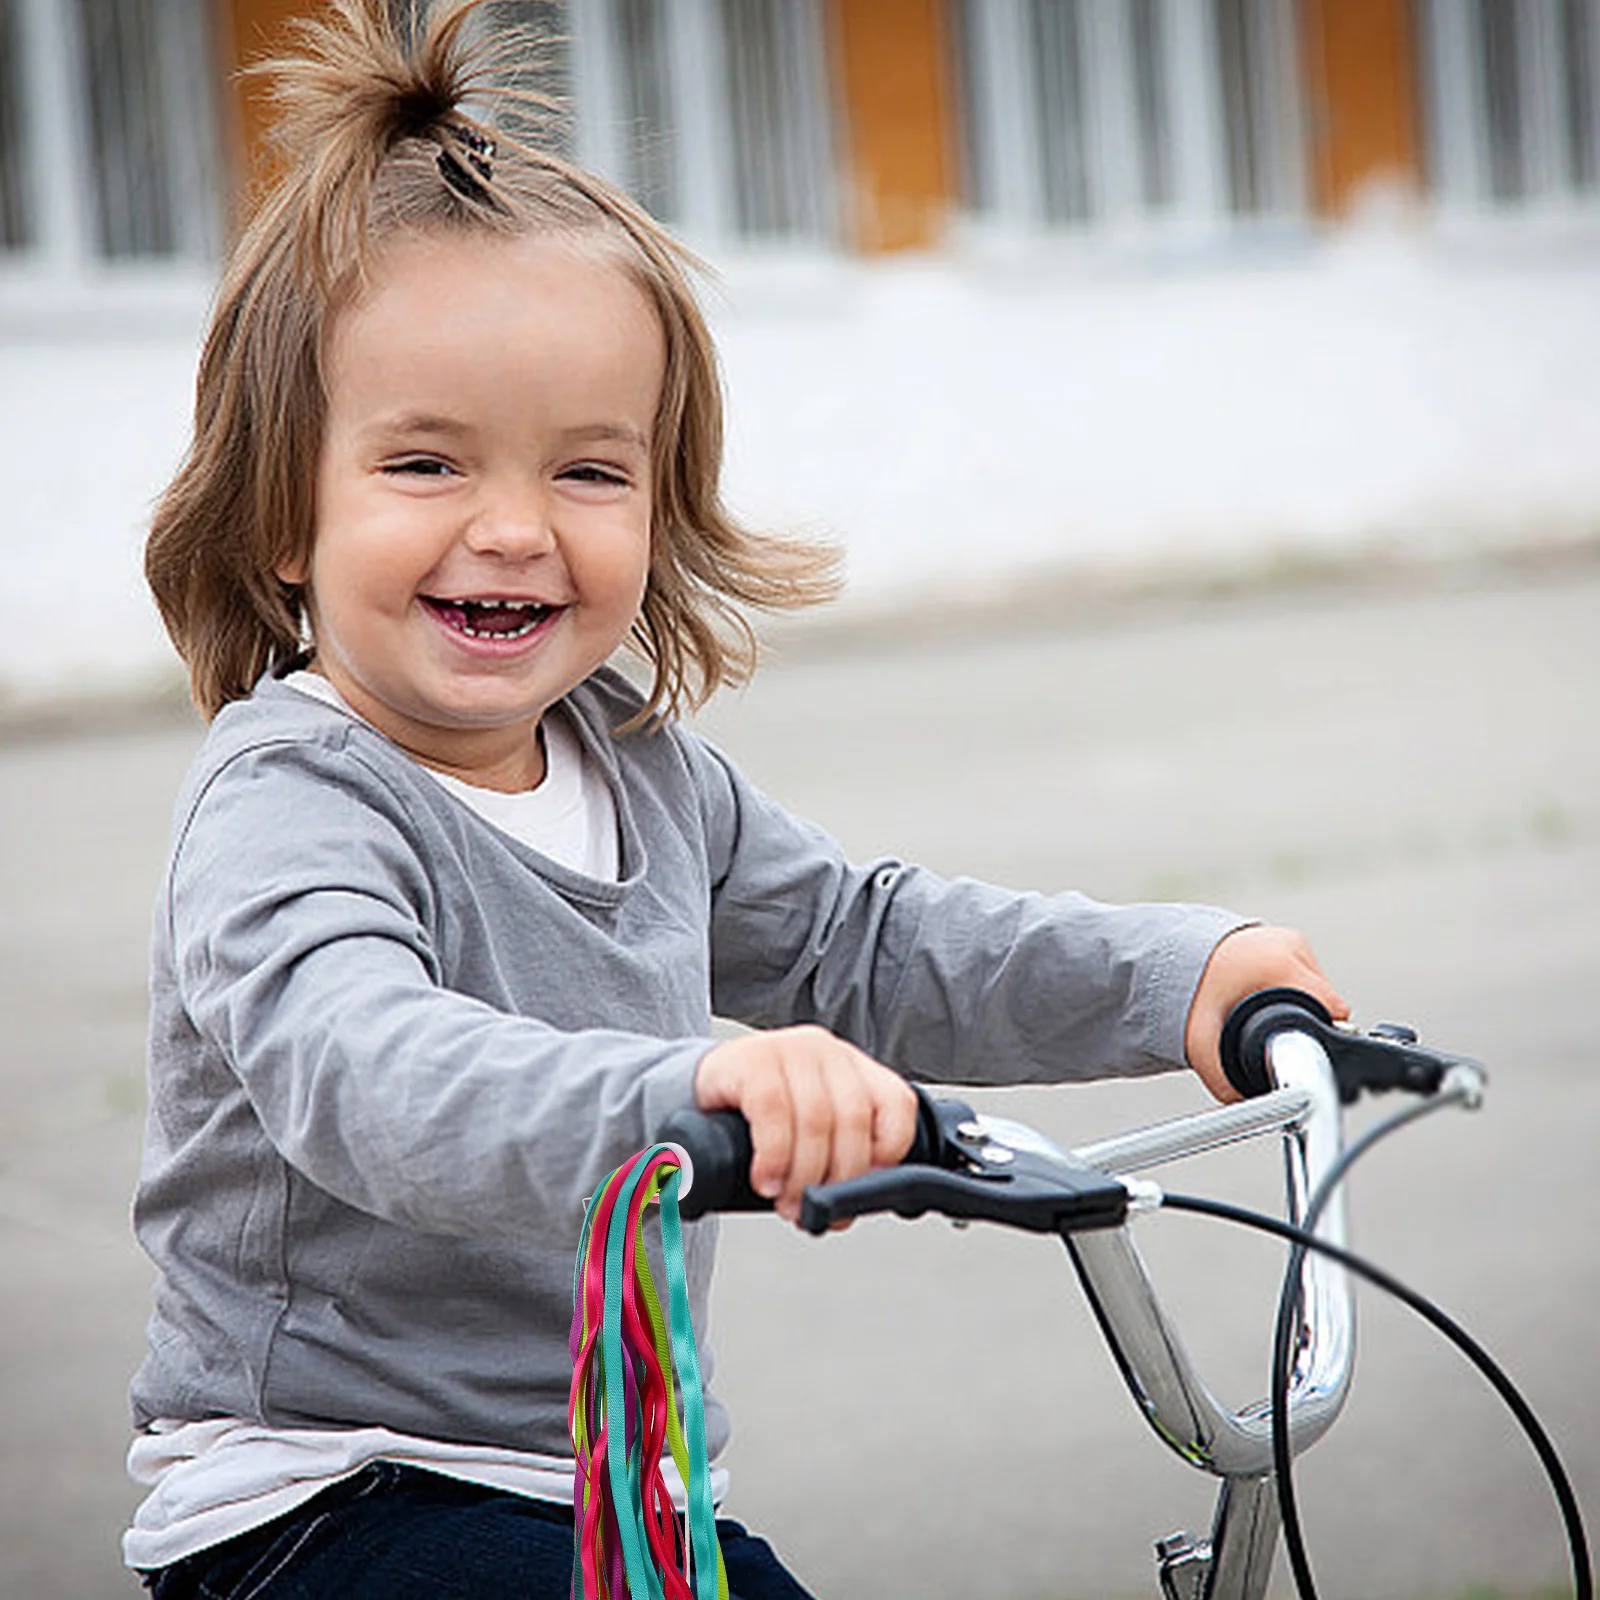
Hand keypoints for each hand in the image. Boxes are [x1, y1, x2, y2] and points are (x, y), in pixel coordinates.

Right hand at [694, 1026, 918, 1224]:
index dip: (888, 1153)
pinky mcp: (752, 1060)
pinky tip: (766, 1180)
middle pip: (854, 1119)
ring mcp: (790, 1050)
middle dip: (838, 1179)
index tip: (862, 1192)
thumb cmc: (761, 1118)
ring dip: (803, 1176)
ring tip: (787, 1204)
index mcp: (855, 1068)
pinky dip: (774, 1156)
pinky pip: (773, 1112)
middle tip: (814, 1213)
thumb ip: (839, 1154)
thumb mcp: (810, 1129)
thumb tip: (853, 1207)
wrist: (704, 1090)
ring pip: (815, 1120)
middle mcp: (828, 1052)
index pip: (897, 1104)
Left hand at [1184, 924, 1348, 1102]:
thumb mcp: (1199, 1038)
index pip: (1332, 1010)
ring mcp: (1289, 940)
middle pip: (1326, 1002)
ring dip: (1299, 1006)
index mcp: (1278, 965)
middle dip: (1305, 1024)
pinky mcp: (1286, 939)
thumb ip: (1221, 1078)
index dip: (1320, 1038)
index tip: (1303, 1051)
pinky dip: (1291, 989)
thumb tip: (1246, 1105)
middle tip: (1273, 1033)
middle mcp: (1290, 947)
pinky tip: (1265, 996)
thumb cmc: (1184, 986)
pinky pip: (1305, 974)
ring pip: (1318, 988)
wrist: (1170, 952)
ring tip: (1263, 1011)